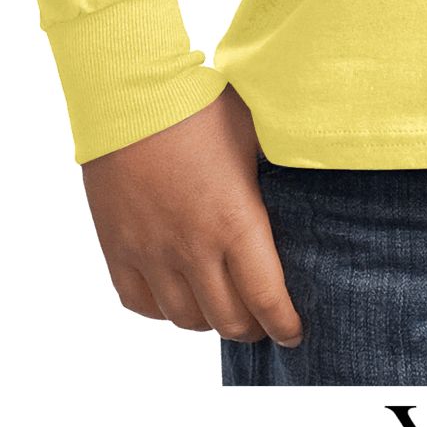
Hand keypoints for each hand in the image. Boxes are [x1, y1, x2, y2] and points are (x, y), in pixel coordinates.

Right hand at [82, 84, 301, 346]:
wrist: (132, 94)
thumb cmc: (202, 106)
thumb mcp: (256, 136)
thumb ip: (277, 174)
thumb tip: (308, 186)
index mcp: (235, 221)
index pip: (266, 298)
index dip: (284, 324)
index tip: (295, 332)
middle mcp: (193, 248)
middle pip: (227, 320)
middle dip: (253, 328)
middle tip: (263, 321)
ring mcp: (151, 252)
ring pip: (184, 318)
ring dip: (209, 321)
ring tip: (223, 308)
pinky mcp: (118, 247)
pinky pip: (140, 303)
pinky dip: (163, 308)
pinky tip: (179, 294)